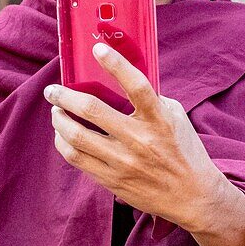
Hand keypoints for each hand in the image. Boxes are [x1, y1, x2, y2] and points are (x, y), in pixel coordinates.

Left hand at [44, 42, 222, 229]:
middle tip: (52, 90)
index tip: (98, 49)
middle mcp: (140, 140)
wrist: (191, 196)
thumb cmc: (183, 151)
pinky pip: (76, 158)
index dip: (116, 65)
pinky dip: (63, 143)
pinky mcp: (112, 180)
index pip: (137, 86)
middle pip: (93, 111)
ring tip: (56, 112)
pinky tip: (63, 134)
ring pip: (76, 137)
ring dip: (59, 120)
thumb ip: (152, 99)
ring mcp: (124, 162)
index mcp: (159, 120)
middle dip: (65, 96)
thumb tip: (123, 79)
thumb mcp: (175, 118)